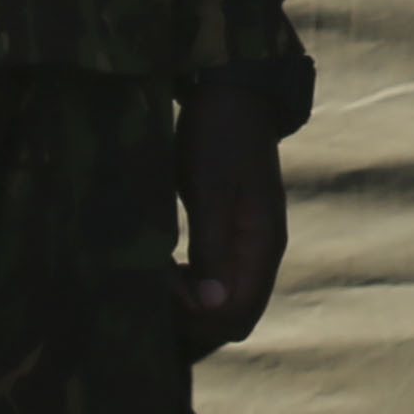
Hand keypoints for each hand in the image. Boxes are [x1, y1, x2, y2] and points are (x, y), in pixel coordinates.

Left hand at [172, 80, 286, 354]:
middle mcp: (261, 253)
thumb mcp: (210, 189)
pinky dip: (190, 288)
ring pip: (224, 303)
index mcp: (262, 244)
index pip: (237, 315)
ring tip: (153, 280)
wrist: (234, 94)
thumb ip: (213, 248)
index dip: (196, 317)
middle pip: (233, 318)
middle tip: (151, 289)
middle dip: (190, 319)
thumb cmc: (219, 136)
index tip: (164, 286)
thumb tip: (214, 306)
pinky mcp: (235, 237)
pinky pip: (217, 282)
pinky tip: (164, 271)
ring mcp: (250, 246)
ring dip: (188, 305)